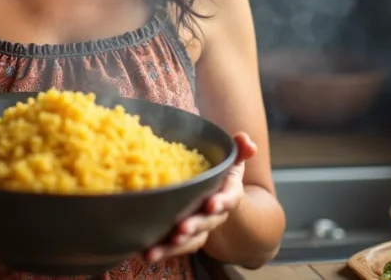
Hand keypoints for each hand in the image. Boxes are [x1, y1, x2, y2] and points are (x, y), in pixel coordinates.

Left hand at [144, 132, 257, 263]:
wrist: (218, 195)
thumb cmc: (221, 172)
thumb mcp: (231, 159)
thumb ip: (239, 149)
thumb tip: (245, 139)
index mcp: (228, 194)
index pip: (229, 198)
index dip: (221, 202)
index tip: (211, 204)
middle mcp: (216, 214)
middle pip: (208, 222)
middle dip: (195, 225)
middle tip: (181, 229)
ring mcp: (201, 226)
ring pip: (192, 239)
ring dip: (176, 245)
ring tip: (160, 247)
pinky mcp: (185, 236)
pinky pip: (176, 246)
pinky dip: (163, 250)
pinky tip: (145, 251)